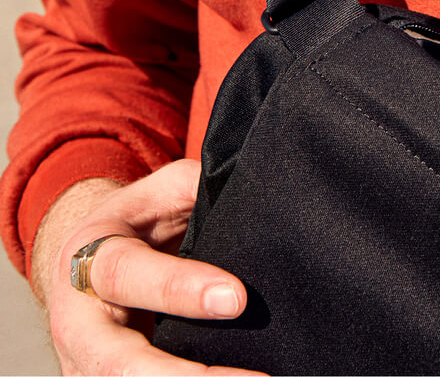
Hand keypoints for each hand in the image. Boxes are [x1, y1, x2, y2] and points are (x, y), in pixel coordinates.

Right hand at [34, 159, 264, 375]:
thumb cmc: (140, 219)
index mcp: (90, 256)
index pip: (127, 275)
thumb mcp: (164, 189)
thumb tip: (252, 197)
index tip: (236, 299)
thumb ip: (200, 190)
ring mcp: (85, 366)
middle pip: (118, 365)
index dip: (180, 289)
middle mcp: (78, 322)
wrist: (91, 260)